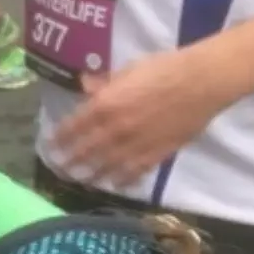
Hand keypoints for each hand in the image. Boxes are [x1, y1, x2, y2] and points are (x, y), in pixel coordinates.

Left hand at [51, 46, 235, 189]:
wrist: (202, 82)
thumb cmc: (164, 68)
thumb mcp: (127, 70)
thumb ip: (104, 83)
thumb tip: (85, 84)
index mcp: (105, 105)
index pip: (73, 127)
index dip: (60, 138)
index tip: (51, 147)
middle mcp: (115, 130)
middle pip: (86, 151)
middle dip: (71, 161)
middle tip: (60, 169)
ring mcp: (136, 144)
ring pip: (108, 166)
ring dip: (93, 175)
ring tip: (83, 180)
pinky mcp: (158, 153)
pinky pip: (136, 172)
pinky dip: (124, 180)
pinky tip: (116, 185)